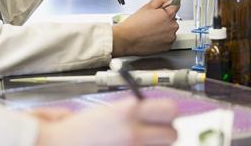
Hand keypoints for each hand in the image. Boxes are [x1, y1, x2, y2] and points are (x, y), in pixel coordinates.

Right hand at [35, 97, 177, 145]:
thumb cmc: (77, 130)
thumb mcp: (108, 111)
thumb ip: (133, 111)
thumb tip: (155, 111)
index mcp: (127, 112)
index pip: (170, 109)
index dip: (167, 112)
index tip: (162, 114)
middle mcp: (133, 133)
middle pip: (173, 134)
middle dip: (164, 133)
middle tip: (152, 131)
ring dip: (154, 145)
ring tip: (137, 142)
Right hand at [112, 0, 178, 56]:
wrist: (127, 39)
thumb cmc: (135, 24)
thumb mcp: (147, 6)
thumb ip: (161, 1)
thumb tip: (170, 0)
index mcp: (168, 14)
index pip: (175, 6)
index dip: (167, 7)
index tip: (162, 10)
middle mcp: (172, 26)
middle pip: (172, 20)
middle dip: (164, 19)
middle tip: (151, 22)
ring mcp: (170, 38)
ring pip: (170, 31)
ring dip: (164, 30)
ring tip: (150, 30)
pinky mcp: (167, 47)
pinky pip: (167, 41)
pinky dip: (162, 39)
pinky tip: (152, 37)